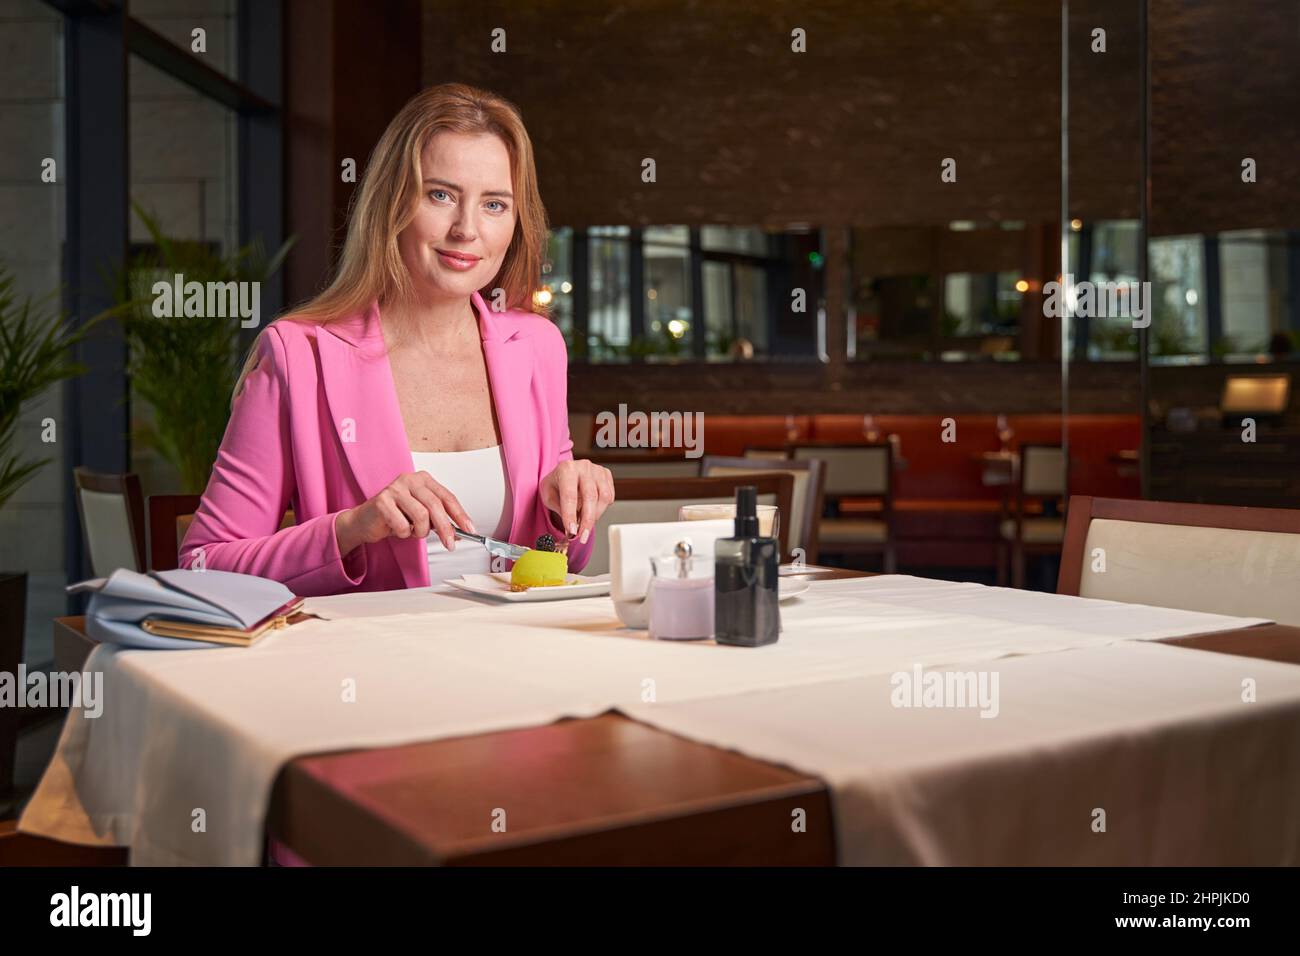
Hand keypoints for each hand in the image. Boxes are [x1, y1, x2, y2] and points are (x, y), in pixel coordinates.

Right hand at [335, 472, 473, 555]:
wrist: (365, 520)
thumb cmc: (395, 516)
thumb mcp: (422, 516)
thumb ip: (440, 520)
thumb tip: (461, 532)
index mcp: (424, 479)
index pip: (448, 497)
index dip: (460, 515)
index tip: (469, 530)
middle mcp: (410, 479)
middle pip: (435, 506)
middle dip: (445, 529)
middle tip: (449, 544)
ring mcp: (395, 488)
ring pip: (421, 516)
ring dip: (419, 531)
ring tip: (412, 531)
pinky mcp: (382, 501)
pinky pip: (402, 525)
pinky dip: (404, 533)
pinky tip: (397, 529)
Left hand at [539, 459, 614, 544]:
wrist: (564, 473)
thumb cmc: (556, 484)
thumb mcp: (548, 496)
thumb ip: (559, 510)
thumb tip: (572, 527)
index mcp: (566, 469)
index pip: (570, 496)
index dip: (571, 515)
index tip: (572, 530)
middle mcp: (583, 467)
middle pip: (590, 497)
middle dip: (587, 521)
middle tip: (582, 535)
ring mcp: (597, 470)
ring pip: (603, 498)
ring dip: (596, 515)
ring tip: (586, 523)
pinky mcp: (606, 474)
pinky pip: (609, 496)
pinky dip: (602, 508)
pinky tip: (592, 509)